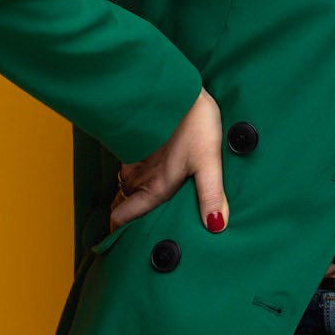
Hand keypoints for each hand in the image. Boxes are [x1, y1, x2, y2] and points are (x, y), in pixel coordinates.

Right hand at [111, 87, 227, 234]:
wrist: (174, 87)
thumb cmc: (193, 124)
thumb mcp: (208, 162)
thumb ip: (211, 195)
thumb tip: (216, 226)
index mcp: (154, 188)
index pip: (122, 218)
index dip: (118, 234)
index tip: (120, 247)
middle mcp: (139, 179)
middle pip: (122, 207)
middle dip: (124, 220)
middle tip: (134, 235)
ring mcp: (135, 162)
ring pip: (125, 189)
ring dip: (129, 200)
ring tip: (143, 212)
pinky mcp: (137, 147)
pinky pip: (129, 172)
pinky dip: (134, 181)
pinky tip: (149, 181)